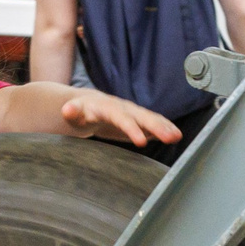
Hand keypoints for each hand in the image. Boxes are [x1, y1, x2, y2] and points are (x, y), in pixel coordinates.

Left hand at [60, 91, 179, 147]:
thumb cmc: (79, 111)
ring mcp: (132, 112)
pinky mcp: (137, 119)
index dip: (131, 129)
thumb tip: (67, 109)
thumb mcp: (73, 111)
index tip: (141, 142)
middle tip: (172, 138)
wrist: (88, 104)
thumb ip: (72, 111)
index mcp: (108, 107)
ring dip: (164, 127)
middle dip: (157, 127)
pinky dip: (164, 128)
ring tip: (177, 137)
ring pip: (150, 118)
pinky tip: (175, 136)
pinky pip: (152, 122)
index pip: (121, 118)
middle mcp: (123, 108)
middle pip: (141, 116)